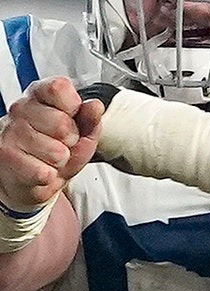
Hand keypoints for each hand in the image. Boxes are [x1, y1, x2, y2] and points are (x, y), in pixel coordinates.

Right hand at [0, 77, 102, 208]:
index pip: (58, 88)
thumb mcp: (81, 134)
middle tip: (61, 144)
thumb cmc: (56, 151)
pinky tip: (39, 169)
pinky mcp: (6, 157)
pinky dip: (48, 176)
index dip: (73, 106)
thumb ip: (90, 119)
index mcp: (40, 96)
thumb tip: (95, 105)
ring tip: (49, 158)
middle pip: (62, 123)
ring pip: (56, 151)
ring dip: (59, 161)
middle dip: (70, 140)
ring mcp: (10, 133)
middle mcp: (20, 109)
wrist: (33, 179)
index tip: (71, 116)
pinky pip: (44, 172)